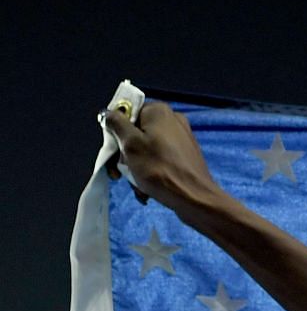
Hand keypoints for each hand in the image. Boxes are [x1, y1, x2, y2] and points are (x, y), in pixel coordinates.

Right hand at [101, 100, 222, 211]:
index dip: (115, 132)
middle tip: (119, 173)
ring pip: (145, 150)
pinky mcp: (185, 157)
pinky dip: (150, 173)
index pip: (126, 113)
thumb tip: (108, 114)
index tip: (112, 150)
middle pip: (135, 133)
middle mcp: (172, 121)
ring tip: (137, 185)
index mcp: (159, 111)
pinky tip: (146, 190)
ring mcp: (181, 139)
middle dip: (124, 156)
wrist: (195, 199)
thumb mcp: (130, 143)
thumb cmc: (160, 169)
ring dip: (135, 168)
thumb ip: (116, 124)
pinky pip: (159, 161)